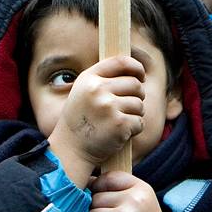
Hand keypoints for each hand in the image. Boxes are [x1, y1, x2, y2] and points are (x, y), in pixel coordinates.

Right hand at [48, 56, 145, 186]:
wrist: (70, 150)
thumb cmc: (80, 122)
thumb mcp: (83, 93)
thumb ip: (103, 80)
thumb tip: (134, 71)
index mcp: (88, 78)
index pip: (121, 62)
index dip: (136, 67)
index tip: (141, 75)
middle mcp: (98, 90)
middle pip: (135, 84)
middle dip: (137, 96)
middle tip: (127, 107)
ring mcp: (108, 107)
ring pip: (139, 104)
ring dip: (135, 114)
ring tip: (120, 122)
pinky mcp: (119, 124)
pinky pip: (139, 122)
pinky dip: (135, 129)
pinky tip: (120, 134)